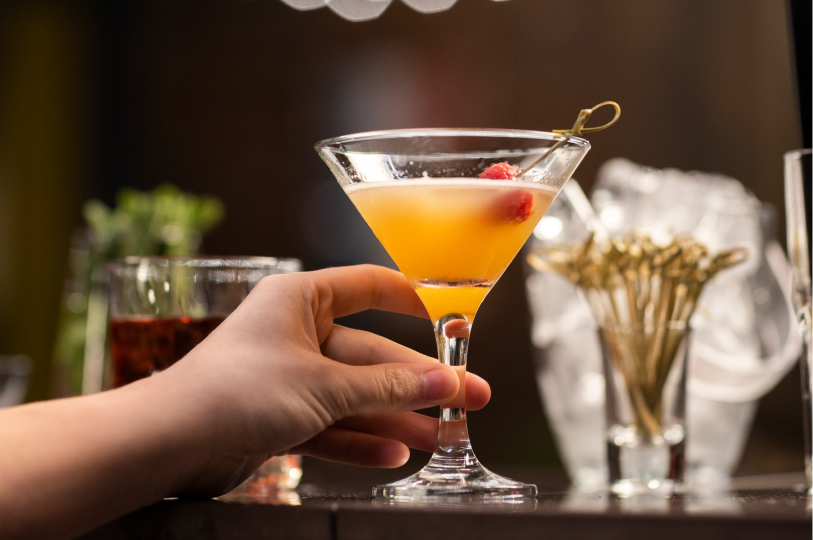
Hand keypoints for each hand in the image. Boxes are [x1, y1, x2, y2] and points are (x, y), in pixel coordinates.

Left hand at [159, 264, 490, 496]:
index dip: (409, 299)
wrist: (170, 443)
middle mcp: (295, 334)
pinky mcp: (279, 416)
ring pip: (355, 395)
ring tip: (442, 436)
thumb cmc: (236, 391)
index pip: (367, 287)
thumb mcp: (324, 385)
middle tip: (466, 399)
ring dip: (397, 416)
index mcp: (300, 300)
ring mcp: (288, 377)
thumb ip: (386, 387)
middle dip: (417, 382)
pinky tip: (396, 455)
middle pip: (371, 354)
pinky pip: (331, 424)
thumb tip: (442, 383)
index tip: (447, 316)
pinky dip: (360, 439)